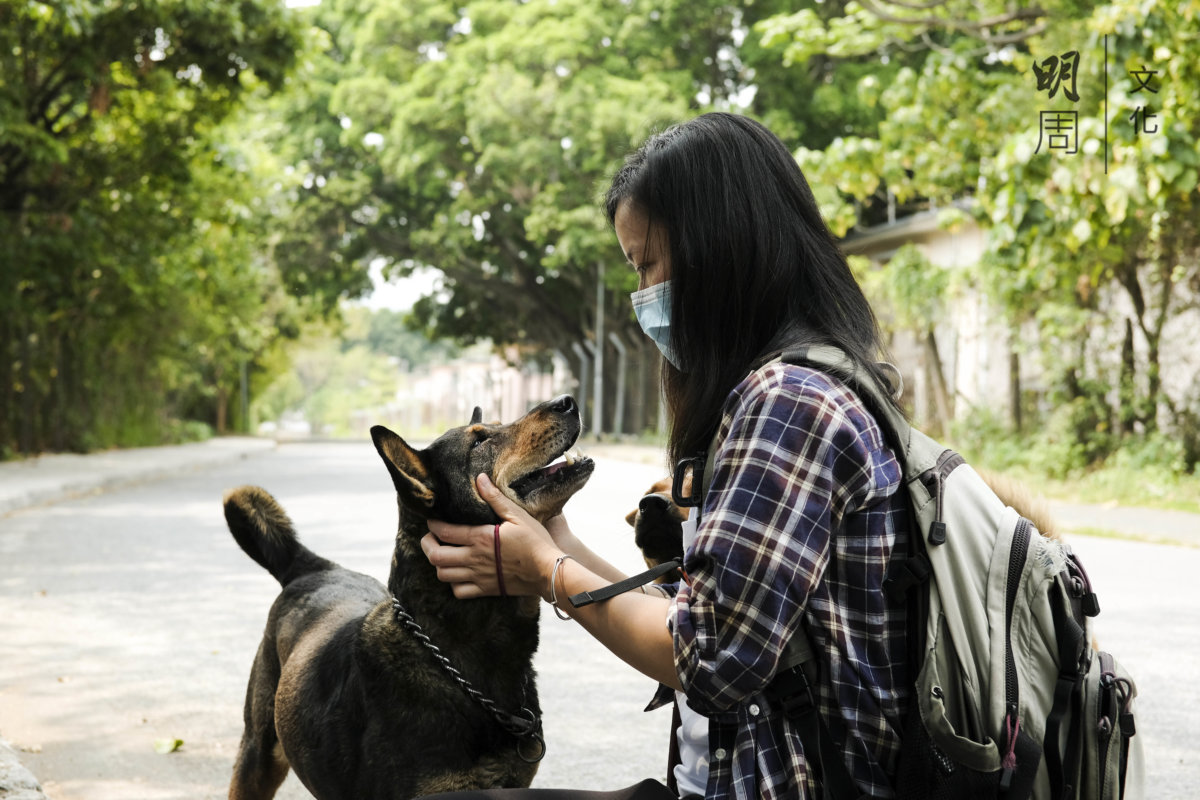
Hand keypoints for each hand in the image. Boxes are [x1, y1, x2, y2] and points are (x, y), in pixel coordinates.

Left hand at [422, 473, 560, 599]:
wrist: (548, 571)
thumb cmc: (535, 541)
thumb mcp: (517, 515)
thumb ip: (495, 498)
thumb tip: (479, 478)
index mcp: (480, 538)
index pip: (444, 532)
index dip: (433, 525)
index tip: (432, 520)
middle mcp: (474, 558)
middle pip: (436, 556)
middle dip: (427, 545)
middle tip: (430, 538)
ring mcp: (478, 576)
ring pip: (443, 575)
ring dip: (438, 564)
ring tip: (442, 554)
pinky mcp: (486, 590)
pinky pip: (459, 591)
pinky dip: (453, 583)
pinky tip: (458, 574)